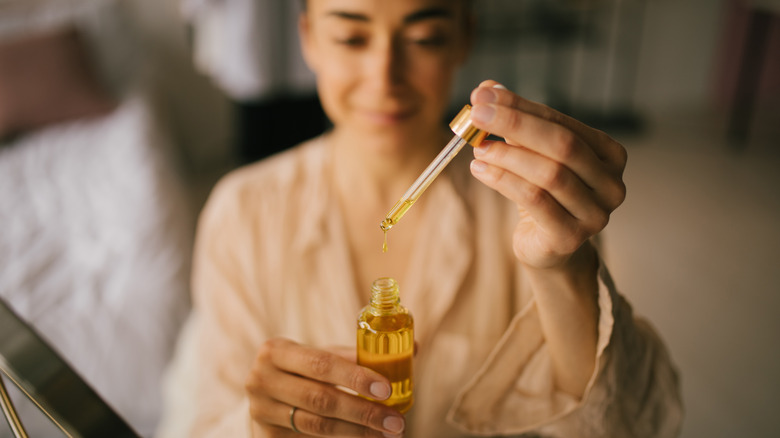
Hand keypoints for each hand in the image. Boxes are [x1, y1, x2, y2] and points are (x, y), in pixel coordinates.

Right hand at [245, 338, 405, 436]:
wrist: (265, 396)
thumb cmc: (302, 371)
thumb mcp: (321, 357)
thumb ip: (358, 354)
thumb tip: (411, 348)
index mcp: (276, 351)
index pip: (321, 363)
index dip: (355, 377)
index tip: (386, 388)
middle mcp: (261, 379)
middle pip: (321, 399)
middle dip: (363, 412)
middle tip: (396, 421)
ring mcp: (260, 411)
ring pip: (317, 426)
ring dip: (357, 432)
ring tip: (386, 433)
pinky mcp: (264, 437)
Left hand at [468, 80, 626, 270]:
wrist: (548, 248)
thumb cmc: (543, 194)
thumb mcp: (532, 154)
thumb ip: (515, 123)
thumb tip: (487, 89)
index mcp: (610, 154)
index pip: (562, 122)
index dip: (522, 107)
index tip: (485, 95)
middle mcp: (611, 183)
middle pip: (562, 145)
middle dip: (515, 125)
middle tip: (477, 115)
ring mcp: (595, 213)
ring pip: (549, 174)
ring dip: (507, 156)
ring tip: (478, 147)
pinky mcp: (570, 237)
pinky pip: (535, 200)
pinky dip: (503, 181)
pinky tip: (481, 170)